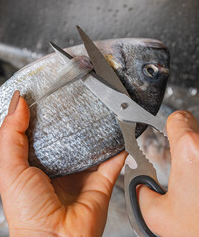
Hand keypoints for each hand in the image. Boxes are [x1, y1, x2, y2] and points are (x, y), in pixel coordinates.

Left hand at [0, 91, 126, 235]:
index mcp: (33, 162)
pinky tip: (119, 127)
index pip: (37, 131)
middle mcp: (56, 166)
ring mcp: (80, 173)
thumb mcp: (9, 167)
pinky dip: (118, 145)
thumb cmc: (26, 210)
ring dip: (94, 128)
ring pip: (89, 144)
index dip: (40, 112)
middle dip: (68, 117)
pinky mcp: (101, 181)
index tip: (45, 91)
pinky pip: (113, 160)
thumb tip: (18, 102)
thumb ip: (11, 134)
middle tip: (72, 94)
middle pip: (65, 134)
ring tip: (97, 106)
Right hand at [138, 110, 198, 236]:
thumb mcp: (157, 215)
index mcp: (191, 152)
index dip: (168, 125)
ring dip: (197, 155)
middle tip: (180, 162)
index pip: (178, 118)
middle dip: (184, 143)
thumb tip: (140, 186)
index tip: (167, 133)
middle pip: (194, 130)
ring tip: (194, 178)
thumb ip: (140, 193)